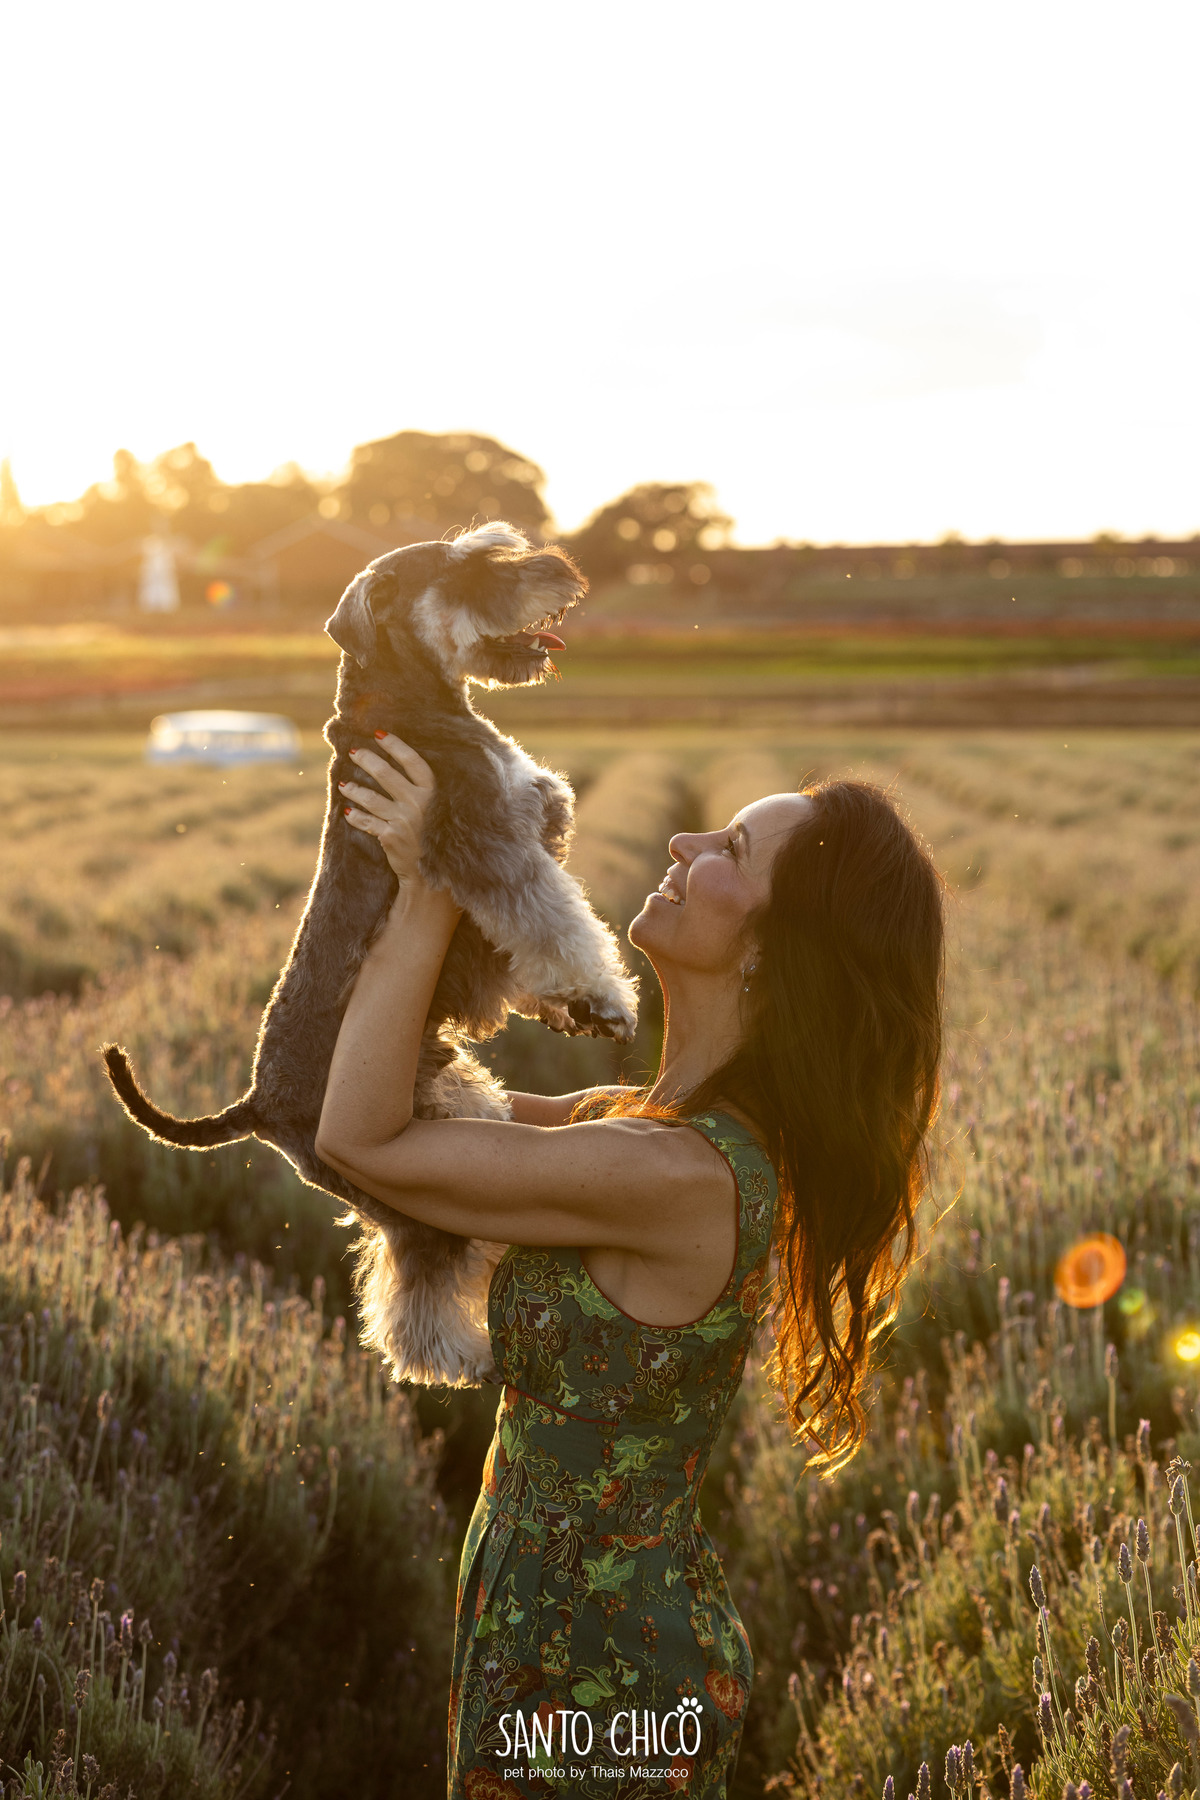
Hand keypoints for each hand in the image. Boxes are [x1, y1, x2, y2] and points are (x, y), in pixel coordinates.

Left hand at [338, 732, 438, 885]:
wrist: (433, 877)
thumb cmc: (435, 838)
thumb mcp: (438, 810)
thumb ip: (423, 791)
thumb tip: (398, 767)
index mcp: (433, 793)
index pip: (412, 761)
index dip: (395, 745)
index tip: (379, 734)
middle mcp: (419, 804)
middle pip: (386, 774)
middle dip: (367, 760)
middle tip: (354, 752)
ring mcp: (403, 820)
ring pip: (371, 798)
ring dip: (354, 789)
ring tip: (344, 784)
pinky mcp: (389, 837)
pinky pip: (366, 822)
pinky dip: (354, 817)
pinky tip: (347, 812)